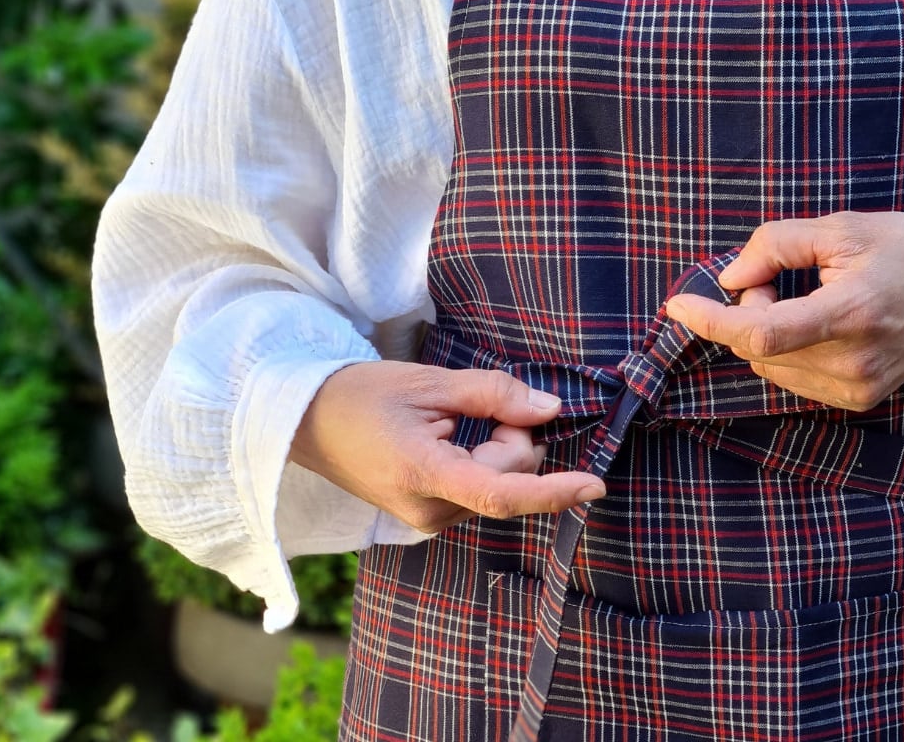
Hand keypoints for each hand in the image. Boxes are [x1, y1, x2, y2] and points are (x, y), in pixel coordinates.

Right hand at [289, 361, 605, 532]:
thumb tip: (550, 410)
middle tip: (472, 406)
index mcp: (423, 474)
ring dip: (495, 451)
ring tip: (448, 423)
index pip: (501, 493)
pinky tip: (450, 440)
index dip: (553, 490)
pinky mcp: (427, 518)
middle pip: (508, 478)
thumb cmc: (361, 395)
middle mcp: (428, 511)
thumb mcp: (428, 382)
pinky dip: (483, 462)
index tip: (595, 485)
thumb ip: (493, 395)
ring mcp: (426, 521)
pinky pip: (480, 492)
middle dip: (511, 438)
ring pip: (498, 487)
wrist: (307, 422)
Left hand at [665, 212, 903, 411]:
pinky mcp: (857, 399)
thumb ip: (776, 245)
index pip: (761, 332)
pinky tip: (813, 325)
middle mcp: (853, 361)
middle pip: (756, 347)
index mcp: (851, 313)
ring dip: (763, 331)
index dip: (710, 320)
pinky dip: (781, 350)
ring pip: (766, 365)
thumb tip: (728, 279)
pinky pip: (788, 376)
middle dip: (747, 309)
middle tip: (775, 280)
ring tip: (805, 300)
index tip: (677, 304)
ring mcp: (856, 387)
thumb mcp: (843, 228)